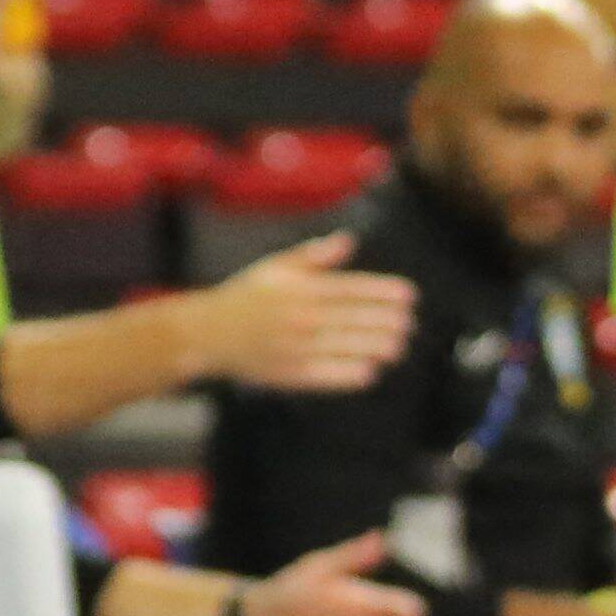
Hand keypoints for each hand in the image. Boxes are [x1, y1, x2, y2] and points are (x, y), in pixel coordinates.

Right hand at [191, 233, 420, 393]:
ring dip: (375, 347)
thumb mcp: (275, 268)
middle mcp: (299, 318)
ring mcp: (294, 347)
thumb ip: (313, 256)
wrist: (206, 333)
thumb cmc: (246, 296)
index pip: (351, 289)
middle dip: (386, 321)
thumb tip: (348, 239)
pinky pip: (325, 375)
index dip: (383, 293)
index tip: (409, 296)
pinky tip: (370, 371)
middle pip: (353, 320)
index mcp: (299, 290)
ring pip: (344, 347)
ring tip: (398, 346)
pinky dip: (349, 374)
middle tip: (408, 323)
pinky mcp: (287, 373)